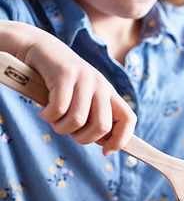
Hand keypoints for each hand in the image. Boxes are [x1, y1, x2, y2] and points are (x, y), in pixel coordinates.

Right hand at [1, 22, 135, 154]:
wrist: (37, 48)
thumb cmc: (59, 83)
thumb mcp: (82, 100)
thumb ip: (94, 118)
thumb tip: (106, 145)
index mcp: (109, 94)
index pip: (129, 119)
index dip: (121, 140)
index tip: (106, 151)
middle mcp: (101, 85)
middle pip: (102, 126)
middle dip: (83, 138)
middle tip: (68, 133)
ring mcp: (84, 78)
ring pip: (79, 120)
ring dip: (61, 128)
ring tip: (53, 121)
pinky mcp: (65, 73)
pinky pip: (60, 109)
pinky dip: (49, 116)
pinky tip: (44, 112)